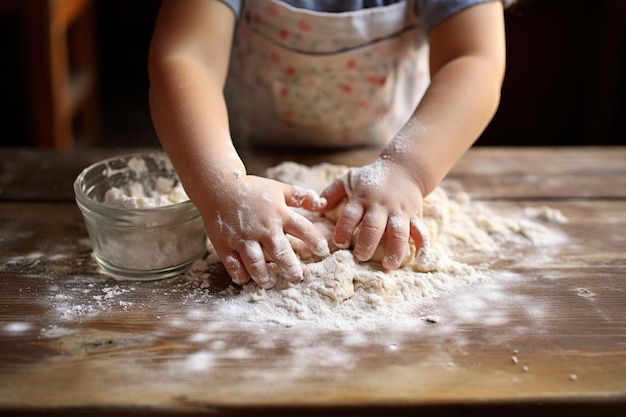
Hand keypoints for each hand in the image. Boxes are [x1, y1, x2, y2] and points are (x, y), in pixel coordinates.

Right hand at [202, 175, 329, 288]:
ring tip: (269, 283)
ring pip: (256, 262)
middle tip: (297, 278)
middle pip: (281, 252)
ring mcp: (243, 237)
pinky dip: (239, 274)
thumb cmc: (251, 189)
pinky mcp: (225, 244)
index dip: (316, 242)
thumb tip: (323, 203)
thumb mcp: (278, 189)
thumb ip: (301, 197)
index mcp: (279, 213)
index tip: (323, 252)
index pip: (304, 229)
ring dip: (264, 276)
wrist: (217, 186)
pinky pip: (233, 264)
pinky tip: (245, 279)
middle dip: (291, 269)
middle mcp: (263, 227)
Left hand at [320, 159, 425, 269]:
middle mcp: (380, 205)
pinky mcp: (415, 215)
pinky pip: (421, 231)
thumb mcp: (350, 179)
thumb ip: (332, 193)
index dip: (343, 230)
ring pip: (398, 232)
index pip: (350, 215)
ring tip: (388, 265)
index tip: (338, 244)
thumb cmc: (372, 178)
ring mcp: (399, 211)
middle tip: (361, 257)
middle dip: (366, 244)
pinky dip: (422, 245)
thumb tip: (317, 207)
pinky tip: (420, 259)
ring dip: (394, 249)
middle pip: (373, 226)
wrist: (404, 168)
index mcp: (362, 198)